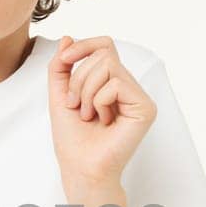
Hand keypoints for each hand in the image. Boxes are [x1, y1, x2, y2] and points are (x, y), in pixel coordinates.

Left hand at [46, 35, 155, 196]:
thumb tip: (68, 38)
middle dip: (79, 78)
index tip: (64, 60)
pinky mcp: (145, 107)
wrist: (80, 168)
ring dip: (87, 91)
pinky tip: (103, 120)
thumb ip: (62, 66)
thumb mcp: (60, 95)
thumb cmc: (72, 139)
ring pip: (108, 65)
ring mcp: (139, 97)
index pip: (104, 46)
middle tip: (77, 106)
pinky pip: (116, 83)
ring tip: (89, 115)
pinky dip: (99, 100)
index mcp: (112, 83)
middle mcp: (129, 87)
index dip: (83, 46)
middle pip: (103, 54)